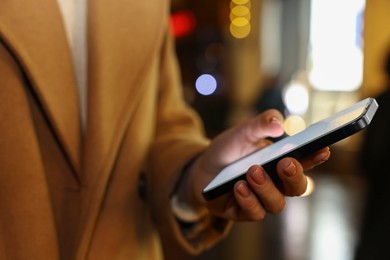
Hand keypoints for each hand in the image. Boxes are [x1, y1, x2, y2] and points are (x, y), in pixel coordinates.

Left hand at [180, 109, 330, 220]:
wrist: (201, 169)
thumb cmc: (227, 150)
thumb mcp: (241, 132)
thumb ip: (260, 124)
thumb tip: (279, 124)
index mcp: (281, 161)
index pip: (305, 161)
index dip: (316, 157)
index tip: (323, 149)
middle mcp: (276, 183)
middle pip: (297, 187)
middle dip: (294, 176)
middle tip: (285, 163)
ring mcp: (262, 199)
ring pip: (277, 203)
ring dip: (266, 187)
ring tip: (252, 171)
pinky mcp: (245, 212)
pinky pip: (254, 212)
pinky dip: (247, 199)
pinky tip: (238, 186)